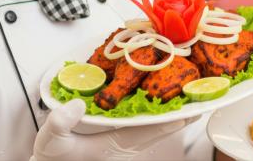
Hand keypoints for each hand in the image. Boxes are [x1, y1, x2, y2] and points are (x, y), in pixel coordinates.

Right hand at [31, 99, 199, 160]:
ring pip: (156, 128)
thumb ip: (60, 124)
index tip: (187, 109)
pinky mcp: (120, 140)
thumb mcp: (51, 141)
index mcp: (114, 146)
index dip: (168, 119)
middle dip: (179, 114)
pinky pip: (146, 127)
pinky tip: (163, 103)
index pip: (148, 131)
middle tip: (201, 98)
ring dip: (171, 113)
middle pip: (160, 129)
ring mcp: (124, 144)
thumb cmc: (52, 159)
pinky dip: (158, 114)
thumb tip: (76, 106)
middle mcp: (124, 146)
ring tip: (191, 98)